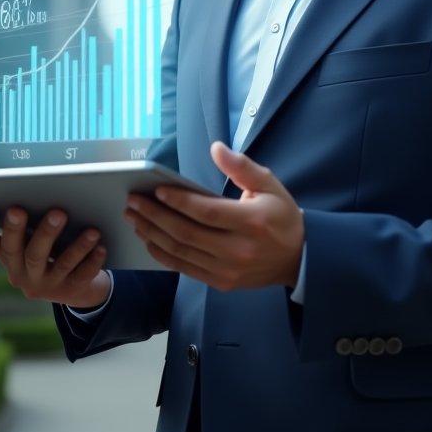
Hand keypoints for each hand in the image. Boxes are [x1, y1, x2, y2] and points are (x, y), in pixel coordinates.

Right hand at [0, 207, 111, 309]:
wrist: (75, 287)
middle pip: (22, 252)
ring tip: (92, 230)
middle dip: (31, 231)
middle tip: (43, 210)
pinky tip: (101, 247)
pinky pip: (82, 275)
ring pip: (59, 264)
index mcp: (9, 255)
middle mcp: (21, 273)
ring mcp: (45, 284)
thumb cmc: (51, 250)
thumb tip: (41, 188)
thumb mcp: (34, 239)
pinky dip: (92, 260)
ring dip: (76, 247)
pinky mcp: (69, 291)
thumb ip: (32, 222)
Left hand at [124, 141, 303, 291]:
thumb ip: (241, 166)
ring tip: (134, 217)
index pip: (207, 212)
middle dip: (155, 216)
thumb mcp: (269, 185)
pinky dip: (162, 254)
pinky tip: (149, 238)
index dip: (180, 201)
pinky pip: (184, 268)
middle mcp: (238, 249)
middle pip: (187, 233)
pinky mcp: (220, 282)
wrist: (298, 258)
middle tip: (132, 200)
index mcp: (251, 222)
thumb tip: (216, 149)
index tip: (157, 189)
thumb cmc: (281, 217)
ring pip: (181, 252)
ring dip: (152, 233)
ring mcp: (227, 270)